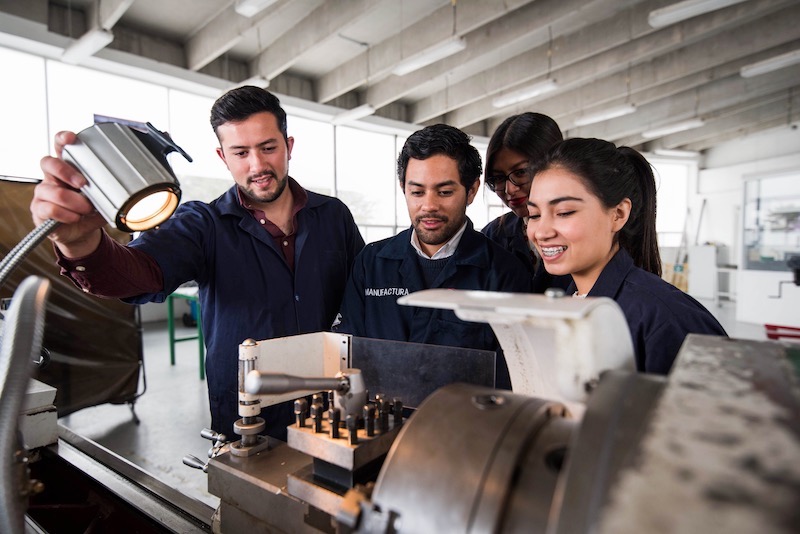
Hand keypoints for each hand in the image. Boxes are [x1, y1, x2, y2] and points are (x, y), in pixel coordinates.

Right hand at [31, 131, 105, 257]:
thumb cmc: (89, 211)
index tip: (71, 138)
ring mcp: (43, 193)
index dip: (62, 139)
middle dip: (67, 172)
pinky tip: (75, 218)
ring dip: (74, 201)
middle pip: (49, 163)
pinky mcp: (39, 209)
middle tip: (83, 184)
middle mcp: (52, 177)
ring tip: (86, 210)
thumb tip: (128, 188)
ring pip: (53, 191)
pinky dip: (67, 215)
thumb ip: (110, 190)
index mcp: (67, 169)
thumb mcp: (103, 198)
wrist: (80, 233)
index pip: (59, 147)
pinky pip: (49, 208)